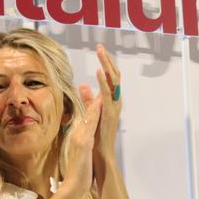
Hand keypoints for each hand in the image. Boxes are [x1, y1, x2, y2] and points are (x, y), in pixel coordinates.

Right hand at [56, 94, 101, 198]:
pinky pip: (89, 128)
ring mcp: (80, 139)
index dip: (93, 104)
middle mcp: (79, 135)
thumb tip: (87, 135)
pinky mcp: (83, 145)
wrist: (74, 185)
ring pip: (88, 118)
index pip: (87, 117)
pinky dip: (93, 117)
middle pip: (87, 114)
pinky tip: (98, 109)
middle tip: (100, 84)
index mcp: (80, 136)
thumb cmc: (79, 170)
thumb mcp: (83, 153)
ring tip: (101, 92)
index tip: (98, 92)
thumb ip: (84, 142)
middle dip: (93, 99)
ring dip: (94, 104)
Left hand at [78, 44, 120, 160]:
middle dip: (107, 60)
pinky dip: (103, 82)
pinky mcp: (110, 113)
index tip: (101, 49)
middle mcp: (115, 101)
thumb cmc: (96, 135)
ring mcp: (114, 106)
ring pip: (113, 81)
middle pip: (114, 75)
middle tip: (100, 46)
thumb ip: (88, 99)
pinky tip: (98, 71)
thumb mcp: (91, 112)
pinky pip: (107, 94)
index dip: (107, 63)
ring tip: (100, 52)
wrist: (100, 153)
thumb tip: (82, 85)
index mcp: (112, 100)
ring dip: (106, 65)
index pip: (111, 77)